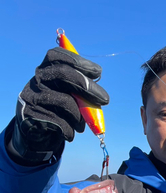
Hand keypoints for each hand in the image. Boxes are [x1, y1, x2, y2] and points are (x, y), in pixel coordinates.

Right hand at [7, 47, 108, 164]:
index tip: (98, 72)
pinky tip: (70, 134)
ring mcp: (32, 97)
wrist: (36, 135)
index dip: (79, 61)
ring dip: (80, 116)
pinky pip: (60, 122)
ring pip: (65, 101)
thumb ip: (79, 92)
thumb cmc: (57, 113)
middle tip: (106, 99)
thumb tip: (100, 96)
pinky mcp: (32, 116)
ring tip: (82, 127)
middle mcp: (36, 80)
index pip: (58, 56)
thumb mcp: (68, 98)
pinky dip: (70, 131)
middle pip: (63, 73)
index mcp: (45, 71)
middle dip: (87, 86)